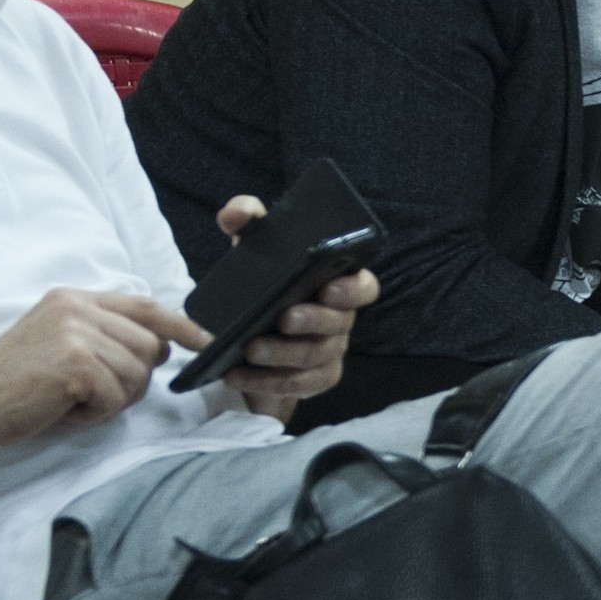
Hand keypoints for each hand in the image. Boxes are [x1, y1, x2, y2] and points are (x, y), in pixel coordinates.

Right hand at [0, 286, 206, 449]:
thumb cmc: (10, 385)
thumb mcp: (57, 345)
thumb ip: (102, 337)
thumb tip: (159, 348)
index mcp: (72, 299)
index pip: (144, 306)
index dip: (180, 325)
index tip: (205, 342)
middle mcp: (75, 308)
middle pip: (149, 346)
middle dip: (133, 380)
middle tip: (91, 395)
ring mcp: (75, 334)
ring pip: (137, 374)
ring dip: (111, 400)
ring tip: (70, 400)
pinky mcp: (75, 365)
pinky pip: (116, 397)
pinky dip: (94, 414)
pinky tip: (62, 409)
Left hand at [212, 194, 377, 418]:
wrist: (249, 332)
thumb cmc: (263, 282)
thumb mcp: (253, 247)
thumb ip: (247, 220)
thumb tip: (236, 213)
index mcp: (336, 284)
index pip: (364, 286)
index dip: (353, 290)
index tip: (329, 288)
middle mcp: (340, 320)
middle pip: (339, 324)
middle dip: (313, 321)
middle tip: (283, 318)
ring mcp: (329, 352)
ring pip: (316, 356)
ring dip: (282, 354)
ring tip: (249, 349)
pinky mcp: (314, 379)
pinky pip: (301, 385)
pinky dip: (267, 381)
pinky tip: (236, 374)